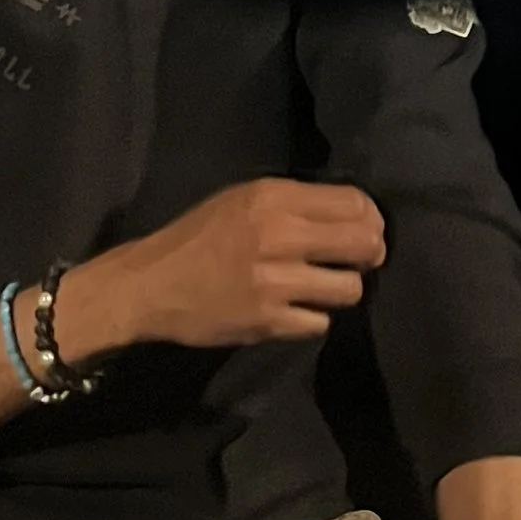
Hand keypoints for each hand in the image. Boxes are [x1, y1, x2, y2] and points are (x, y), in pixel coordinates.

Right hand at [54, 177, 385, 356]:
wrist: (150, 284)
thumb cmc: (197, 236)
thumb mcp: (242, 199)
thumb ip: (294, 203)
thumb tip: (353, 215)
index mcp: (273, 197)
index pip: (355, 203)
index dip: (370, 218)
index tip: (366, 229)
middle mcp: (280, 235)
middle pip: (364, 244)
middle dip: (371, 254)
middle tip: (359, 261)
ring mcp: (275, 281)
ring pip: (350, 289)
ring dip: (342, 290)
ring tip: (323, 288)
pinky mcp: (268, 321)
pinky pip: (320, 322)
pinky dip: (313, 318)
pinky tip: (295, 309)